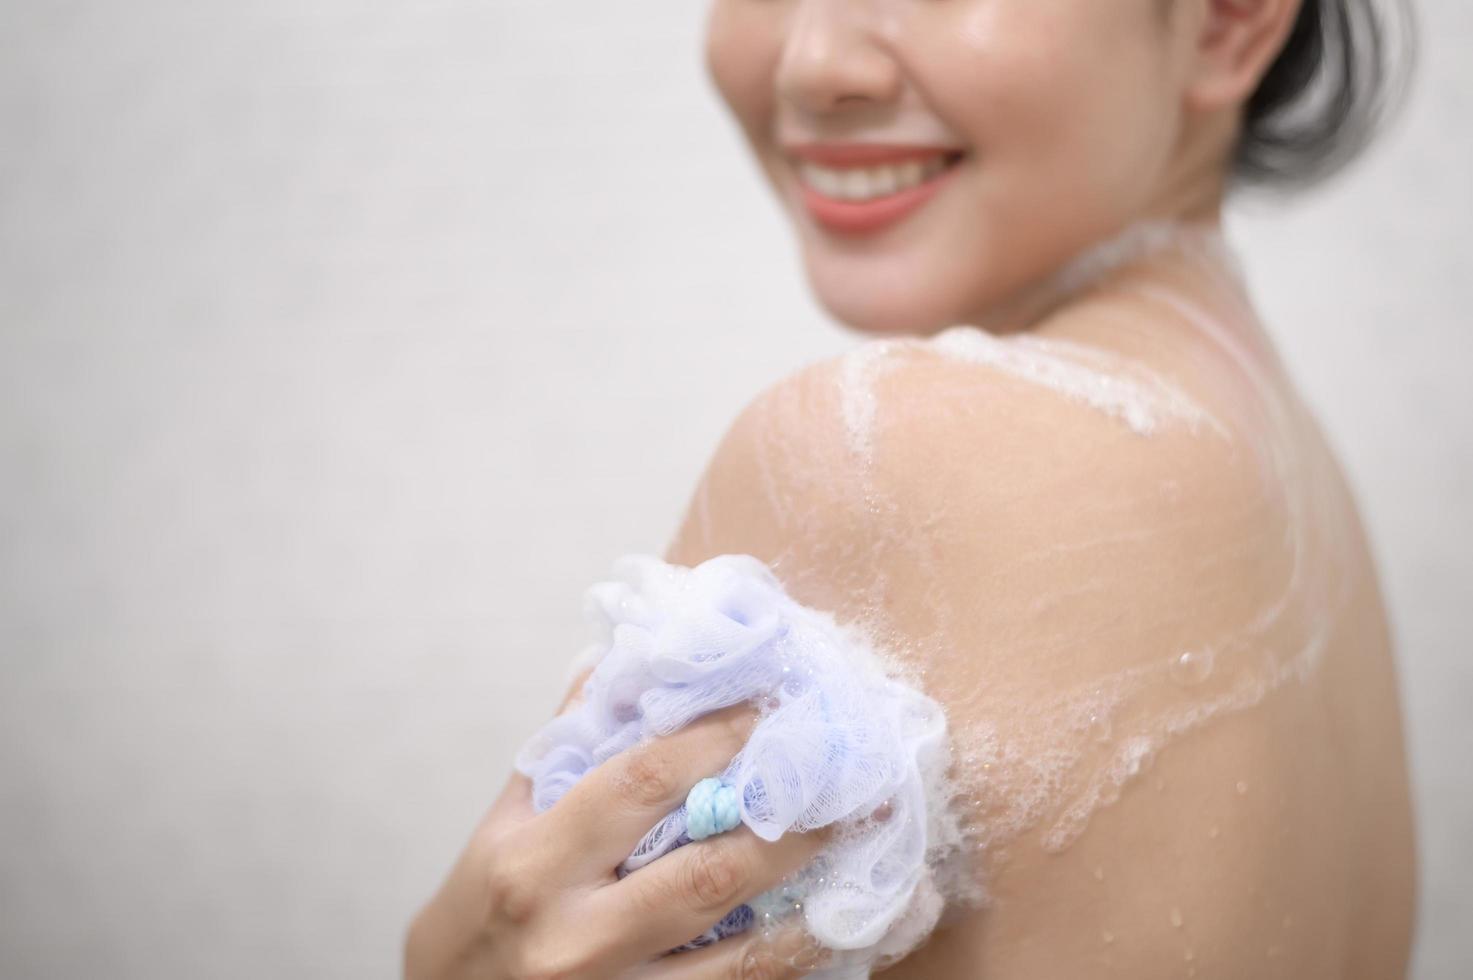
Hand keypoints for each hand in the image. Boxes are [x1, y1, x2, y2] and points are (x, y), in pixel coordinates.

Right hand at [404, 690, 830, 978]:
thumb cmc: (477, 913)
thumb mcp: (503, 823)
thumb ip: (565, 746)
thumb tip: (624, 663)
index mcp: (534, 863)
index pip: (640, 785)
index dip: (715, 740)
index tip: (769, 707)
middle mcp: (575, 935)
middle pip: (708, 873)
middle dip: (790, 825)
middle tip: (847, 782)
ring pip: (740, 958)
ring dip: (814, 905)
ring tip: (867, 853)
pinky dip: (788, 964)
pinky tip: (833, 929)